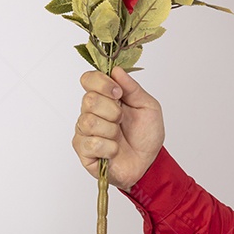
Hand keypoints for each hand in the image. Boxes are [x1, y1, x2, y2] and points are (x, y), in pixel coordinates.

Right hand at [72, 67, 164, 189]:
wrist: (149, 162)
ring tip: (119, 136)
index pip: (88, 79)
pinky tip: (115, 150)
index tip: (118, 92)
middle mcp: (91, 112)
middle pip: (89, 100)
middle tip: (122, 120)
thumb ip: (133, 88)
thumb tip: (116, 70)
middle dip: (112, 111)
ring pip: (89, 122)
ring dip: (111, 130)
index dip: (101, 83)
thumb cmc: (147, 135)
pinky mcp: (83, 150)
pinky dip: (109, 147)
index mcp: (105, 97)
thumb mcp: (148, 106)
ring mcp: (84, 131)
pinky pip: (91, 143)